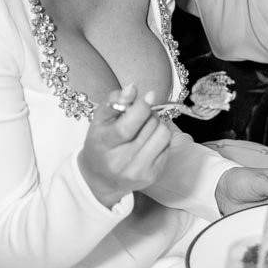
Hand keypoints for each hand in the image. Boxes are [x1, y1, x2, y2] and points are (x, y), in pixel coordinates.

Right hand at [79, 85, 170, 208]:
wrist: (101, 179)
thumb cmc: (100, 144)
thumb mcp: (99, 120)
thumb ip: (114, 101)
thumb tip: (133, 88)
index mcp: (104, 145)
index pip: (128, 126)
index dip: (140, 107)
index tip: (140, 102)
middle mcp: (121, 161)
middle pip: (149, 126)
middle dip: (149, 113)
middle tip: (140, 115)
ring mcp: (139, 170)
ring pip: (163, 134)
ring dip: (158, 124)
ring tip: (146, 126)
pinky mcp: (153, 175)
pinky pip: (167, 146)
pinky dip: (161, 138)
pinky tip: (149, 140)